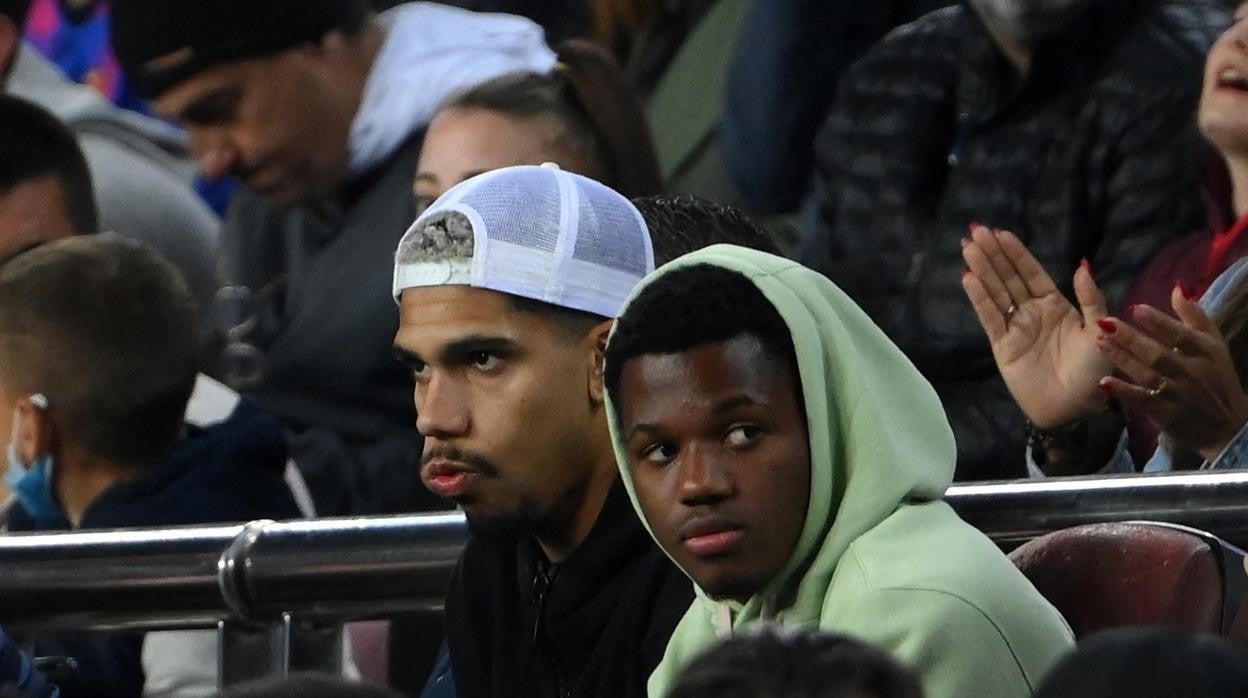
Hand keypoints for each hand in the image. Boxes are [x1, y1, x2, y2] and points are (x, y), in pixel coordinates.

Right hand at [961, 225, 1111, 427]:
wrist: (1075, 408)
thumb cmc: (1093, 371)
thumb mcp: (1101, 330)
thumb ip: (1090, 298)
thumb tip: (1081, 265)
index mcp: (1056, 305)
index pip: (1032, 273)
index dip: (1016, 253)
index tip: (1001, 233)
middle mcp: (1032, 312)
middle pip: (1008, 277)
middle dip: (993, 254)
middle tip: (976, 231)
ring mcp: (1015, 328)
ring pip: (996, 292)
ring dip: (982, 270)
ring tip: (967, 247)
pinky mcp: (1002, 346)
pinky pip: (989, 317)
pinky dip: (979, 298)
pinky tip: (969, 278)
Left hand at [1096, 285, 1247, 460]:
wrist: (1228, 427)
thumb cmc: (1217, 378)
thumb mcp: (1214, 345)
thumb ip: (1195, 316)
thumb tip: (1177, 288)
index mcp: (1205, 351)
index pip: (1181, 335)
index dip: (1159, 322)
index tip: (1135, 307)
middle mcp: (1191, 372)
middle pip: (1158, 354)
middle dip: (1131, 338)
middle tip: (1104, 322)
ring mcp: (1177, 395)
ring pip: (1146, 375)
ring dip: (1122, 359)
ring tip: (1098, 342)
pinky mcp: (1165, 414)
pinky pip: (1142, 402)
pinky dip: (1124, 393)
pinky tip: (1104, 383)